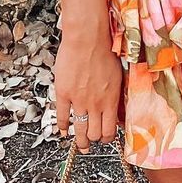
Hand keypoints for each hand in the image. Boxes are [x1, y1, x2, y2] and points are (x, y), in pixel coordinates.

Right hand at [53, 33, 123, 152]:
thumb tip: (117, 108)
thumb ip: (116, 95)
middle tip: (90, 143)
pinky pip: (62, 116)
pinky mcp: (63, 93)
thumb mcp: (118, 76)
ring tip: (79, 144)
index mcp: (111, 100)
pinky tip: (64, 130)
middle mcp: (95, 104)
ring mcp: (78, 100)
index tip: (105, 138)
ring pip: (79, 129)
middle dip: (93, 141)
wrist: (88, 38)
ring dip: (79, 140)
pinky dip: (63, 126)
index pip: (110, 130)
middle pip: (94, 133)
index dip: (107, 138)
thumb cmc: (105, 51)